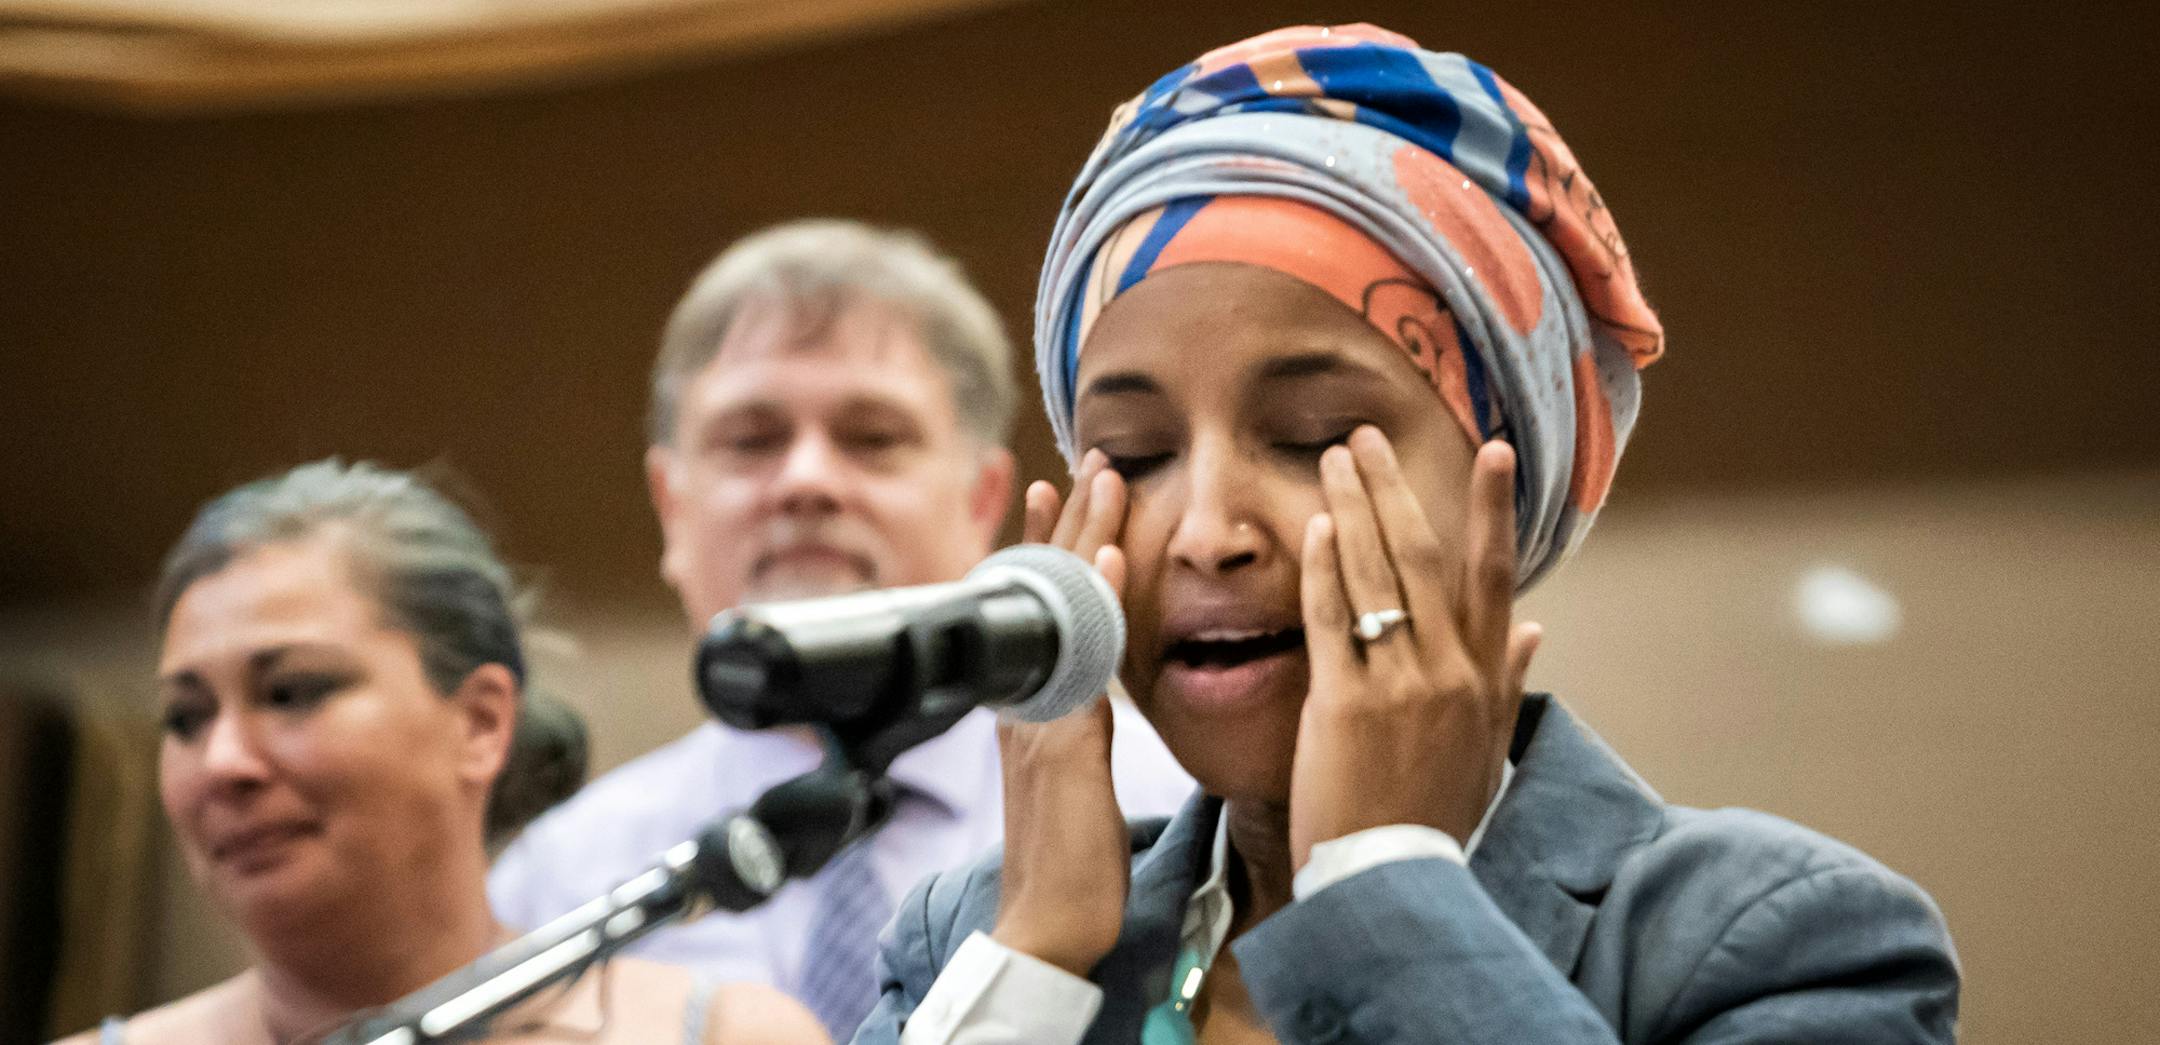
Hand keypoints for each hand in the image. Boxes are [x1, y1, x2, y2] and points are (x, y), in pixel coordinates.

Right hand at [989, 450, 1132, 975]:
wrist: (1046, 928)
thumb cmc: (1070, 864)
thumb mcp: (1075, 782)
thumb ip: (1078, 732)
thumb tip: (1088, 699)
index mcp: (1036, 709)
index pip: (1045, 607)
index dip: (1053, 544)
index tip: (1062, 485)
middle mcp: (1030, 702)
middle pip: (1049, 590)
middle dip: (1069, 518)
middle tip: (1091, 455)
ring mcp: (1041, 718)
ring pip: (1062, 609)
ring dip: (1082, 536)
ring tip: (1103, 475)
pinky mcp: (1061, 744)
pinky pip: (1080, 656)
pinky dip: (1092, 602)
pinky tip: (1110, 558)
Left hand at [1288, 428, 1541, 871]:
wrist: (1393, 879)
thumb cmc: (1434, 814)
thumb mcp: (1487, 748)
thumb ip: (1509, 681)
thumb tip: (1537, 630)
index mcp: (1485, 678)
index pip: (1495, 576)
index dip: (1493, 510)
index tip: (1493, 451)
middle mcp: (1450, 671)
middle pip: (1426, 558)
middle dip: (1394, 490)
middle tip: (1366, 437)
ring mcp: (1399, 685)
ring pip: (1378, 576)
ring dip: (1354, 509)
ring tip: (1333, 460)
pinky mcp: (1346, 705)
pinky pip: (1334, 620)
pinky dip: (1325, 570)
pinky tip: (1315, 527)